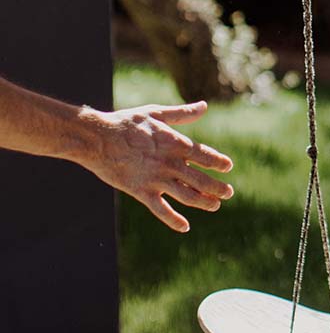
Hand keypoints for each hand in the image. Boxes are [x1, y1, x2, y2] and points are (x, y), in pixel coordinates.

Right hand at [82, 102, 233, 232]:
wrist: (96, 138)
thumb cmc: (126, 122)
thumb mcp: (156, 113)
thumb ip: (182, 114)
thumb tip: (204, 106)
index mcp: (175, 143)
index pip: (205, 155)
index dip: (218, 162)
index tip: (228, 167)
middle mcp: (170, 163)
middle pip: (201, 179)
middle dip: (218, 187)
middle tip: (229, 193)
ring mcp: (156, 179)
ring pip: (187, 196)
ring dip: (204, 202)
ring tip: (215, 205)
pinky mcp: (141, 192)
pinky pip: (161, 210)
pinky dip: (174, 220)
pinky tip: (185, 227)